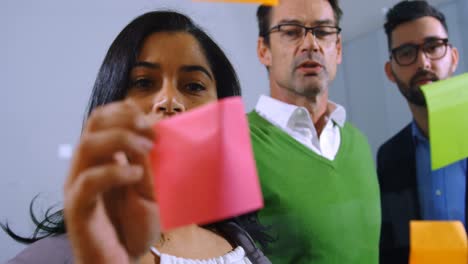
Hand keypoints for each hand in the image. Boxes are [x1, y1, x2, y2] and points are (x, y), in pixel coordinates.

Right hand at [64, 100, 159, 263]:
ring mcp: (79, 186)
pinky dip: (114, 171)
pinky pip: (88, 181)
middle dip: (124, 119)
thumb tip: (151, 134)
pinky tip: (136, 174)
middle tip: (150, 130)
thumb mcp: (150, 190)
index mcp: (102, 159)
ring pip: (87, 145)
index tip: (153, 121)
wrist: (123, 262)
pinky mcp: (78, 208)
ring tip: (147, 149)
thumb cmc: (136, 227)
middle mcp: (86, 167)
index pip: (103, 119)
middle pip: (93, 124)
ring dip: (121, 139)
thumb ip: (147, 164)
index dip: (126, 111)